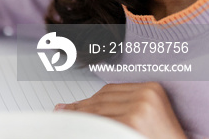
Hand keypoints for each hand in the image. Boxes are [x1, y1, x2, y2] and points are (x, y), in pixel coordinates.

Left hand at [55, 82, 185, 138]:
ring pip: (98, 112)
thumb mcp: (147, 115)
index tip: (71, 105)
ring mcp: (138, 108)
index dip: (88, 100)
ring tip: (65, 121)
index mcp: (150, 88)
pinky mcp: (132, 122)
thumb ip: (122, 105)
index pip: (109, 91)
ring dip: (80, 118)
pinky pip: (100, 124)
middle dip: (80, 108)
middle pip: (101, 100)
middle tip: (61, 112)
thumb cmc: (162, 137)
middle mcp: (145, 95)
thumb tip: (80, 106)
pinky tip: (76, 128)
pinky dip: (87, 127)